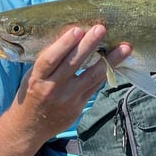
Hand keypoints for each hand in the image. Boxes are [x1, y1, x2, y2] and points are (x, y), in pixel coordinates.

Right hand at [12, 25, 130, 139]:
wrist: (30, 127)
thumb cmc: (32, 93)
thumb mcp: (33, 76)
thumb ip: (49, 60)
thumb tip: (71, 36)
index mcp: (37, 78)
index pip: (50, 59)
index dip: (64, 44)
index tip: (77, 30)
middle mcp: (53, 88)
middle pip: (73, 64)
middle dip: (88, 45)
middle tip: (102, 28)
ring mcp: (68, 98)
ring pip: (91, 76)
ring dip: (110, 60)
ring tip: (124, 47)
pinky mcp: (80, 105)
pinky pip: (96, 85)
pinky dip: (107, 71)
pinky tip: (119, 60)